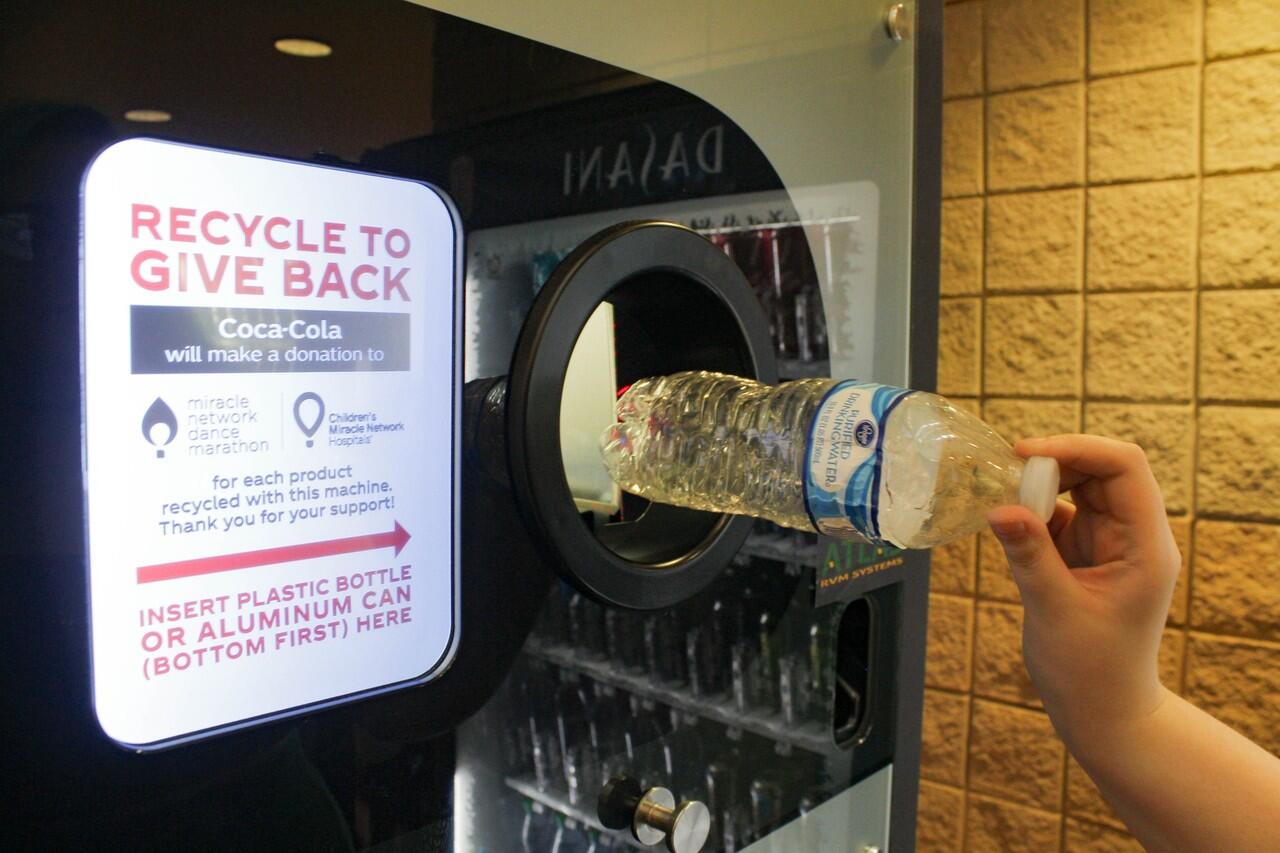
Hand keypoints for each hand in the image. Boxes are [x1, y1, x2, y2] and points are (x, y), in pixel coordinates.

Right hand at [987, 435, 1181, 746]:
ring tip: (1002, 500)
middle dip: (1053, 464)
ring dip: (1039, 486)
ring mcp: (1109, 543)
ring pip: (1078, 487)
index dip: (1078, 449)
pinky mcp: (1084, 553)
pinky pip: (1059, 513)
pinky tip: (1006, 522)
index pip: (1124, 468)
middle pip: (1101, 470)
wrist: (1104, 712)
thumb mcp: (1055, 610)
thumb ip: (1030, 555)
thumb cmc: (1090, 670)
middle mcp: (1133, 535)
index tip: (1026, 455)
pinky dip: (1031, 510)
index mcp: (1145, 545)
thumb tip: (999, 507)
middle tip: (1005, 477)